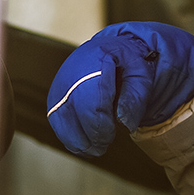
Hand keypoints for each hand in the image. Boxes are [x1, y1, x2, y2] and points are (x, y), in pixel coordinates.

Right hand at [46, 22, 193, 156]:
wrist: (108, 50)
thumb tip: (125, 124)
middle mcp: (71, 73)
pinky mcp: (54, 97)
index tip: (112, 134)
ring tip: (97, 144)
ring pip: (61, 122)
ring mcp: (59, 86)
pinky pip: (56, 122)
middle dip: (90, 137)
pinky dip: (70, 137)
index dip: (101, 127)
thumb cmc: (126, 62)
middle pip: (74, 115)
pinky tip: (86, 140)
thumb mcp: (140, 73)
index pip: (92, 104)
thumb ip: (135, 97)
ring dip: (79, 141)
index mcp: (95, 62)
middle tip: (106, 142)